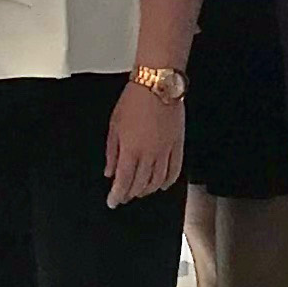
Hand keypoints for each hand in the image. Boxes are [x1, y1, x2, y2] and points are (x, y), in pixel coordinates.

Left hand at [105, 83, 186, 207]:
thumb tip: (109, 171)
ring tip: (139, 192)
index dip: (117, 195)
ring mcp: (165, 151)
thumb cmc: (134, 100)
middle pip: (140, 184)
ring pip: (157, 181)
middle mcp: (149, 155)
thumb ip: (111, 152)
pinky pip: (175, 170)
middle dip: (130, 194)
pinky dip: (168, 182)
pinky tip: (162, 185)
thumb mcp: (114, 125)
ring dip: (147, 190)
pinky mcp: (177, 145)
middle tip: (124, 196)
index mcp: (130, 150)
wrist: (157, 84)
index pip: (123, 182)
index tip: (112, 202)